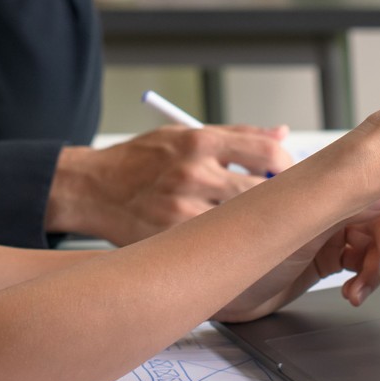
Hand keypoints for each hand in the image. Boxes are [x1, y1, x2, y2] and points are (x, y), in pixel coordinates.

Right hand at [45, 125, 294, 245]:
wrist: (91, 189)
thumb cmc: (140, 161)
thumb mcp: (184, 133)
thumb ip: (236, 135)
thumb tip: (282, 135)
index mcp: (200, 141)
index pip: (269, 151)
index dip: (288, 165)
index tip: (287, 174)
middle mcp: (193, 173)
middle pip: (265, 190)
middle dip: (278, 199)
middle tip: (277, 206)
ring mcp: (182, 210)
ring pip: (243, 223)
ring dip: (252, 226)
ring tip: (247, 225)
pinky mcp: (171, 239)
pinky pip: (215, 246)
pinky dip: (225, 246)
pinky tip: (220, 243)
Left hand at [214, 197, 379, 322]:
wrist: (209, 290)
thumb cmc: (237, 256)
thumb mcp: (291, 234)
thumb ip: (336, 209)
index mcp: (322, 197)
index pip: (374, 208)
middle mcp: (326, 212)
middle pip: (377, 230)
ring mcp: (324, 236)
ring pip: (370, 250)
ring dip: (373, 274)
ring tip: (356, 295)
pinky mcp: (320, 259)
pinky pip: (356, 265)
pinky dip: (361, 281)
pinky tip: (351, 294)